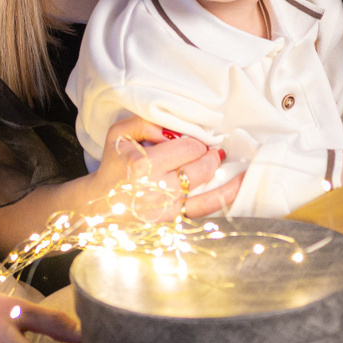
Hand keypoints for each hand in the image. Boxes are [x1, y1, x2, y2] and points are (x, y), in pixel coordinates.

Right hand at [96, 117, 240, 219]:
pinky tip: (240, 184)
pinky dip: (226, 195)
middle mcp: (156, 190)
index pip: (188, 148)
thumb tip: (174, 130)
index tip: (191, 143)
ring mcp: (167, 209)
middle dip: (208, 156)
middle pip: (201, 167)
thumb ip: (144, 121)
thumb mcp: (119, 134)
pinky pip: (207, 209)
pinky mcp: (173, 221)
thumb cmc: (114, 165)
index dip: (194, 142)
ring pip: (209, 190)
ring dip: (222, 174)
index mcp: (142, 165)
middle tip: (205, 152)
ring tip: (228, 163)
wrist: (102, 204)